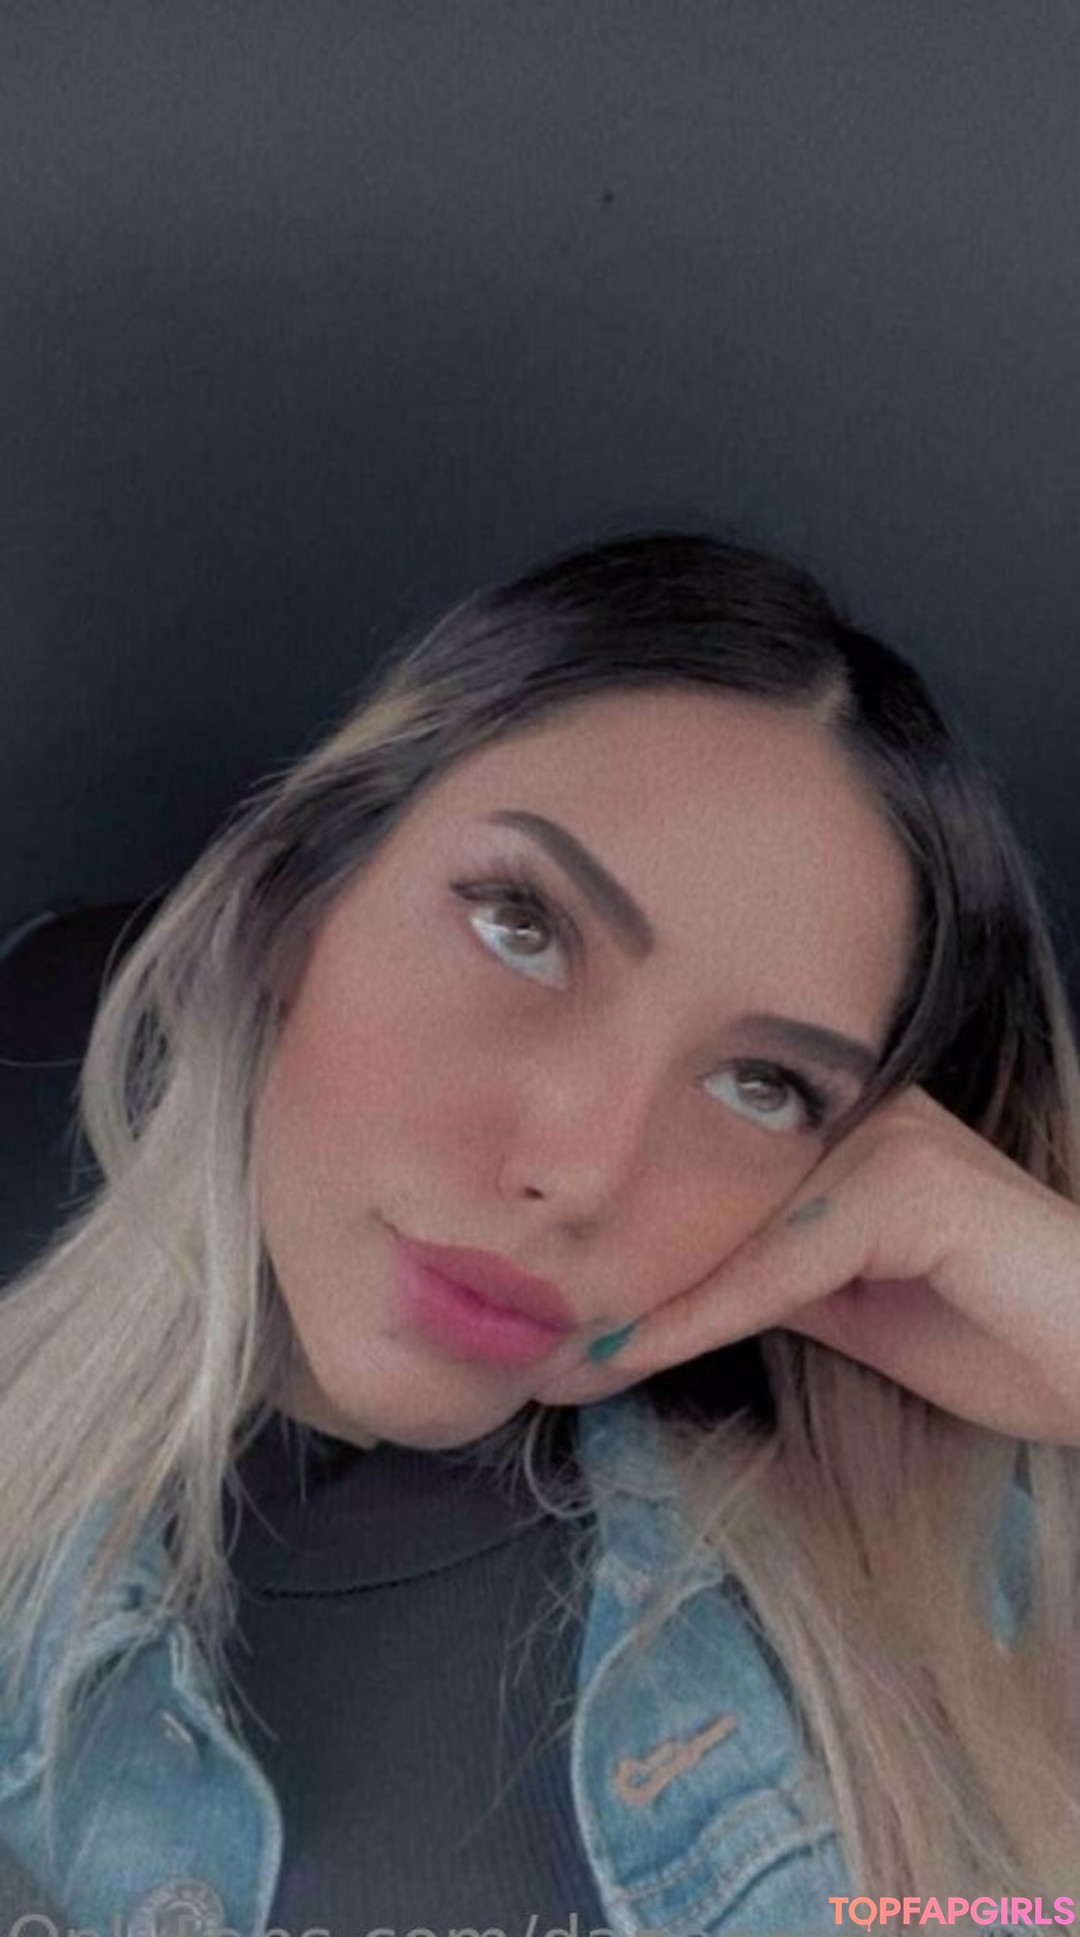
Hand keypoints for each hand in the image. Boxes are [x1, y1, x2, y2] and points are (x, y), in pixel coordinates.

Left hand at [567, 1083, 1079, 1445]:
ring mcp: (888, 1139)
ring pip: (727, 1219)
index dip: (617, 1245)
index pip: (699, 1171)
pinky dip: (700, 1312)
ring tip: (549, 1346)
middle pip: (698, 1183)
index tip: (538, 1314)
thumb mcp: (844, 1302)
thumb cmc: (990, 1329)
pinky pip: (780, 1261)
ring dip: (633, 1291)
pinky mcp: (912, 1189)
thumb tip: (642, 1298)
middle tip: (517, 1328)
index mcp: (839, 1123)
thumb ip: (758, 1275)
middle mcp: (858, 1111)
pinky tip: (629, 1350)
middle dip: (606, 1261)